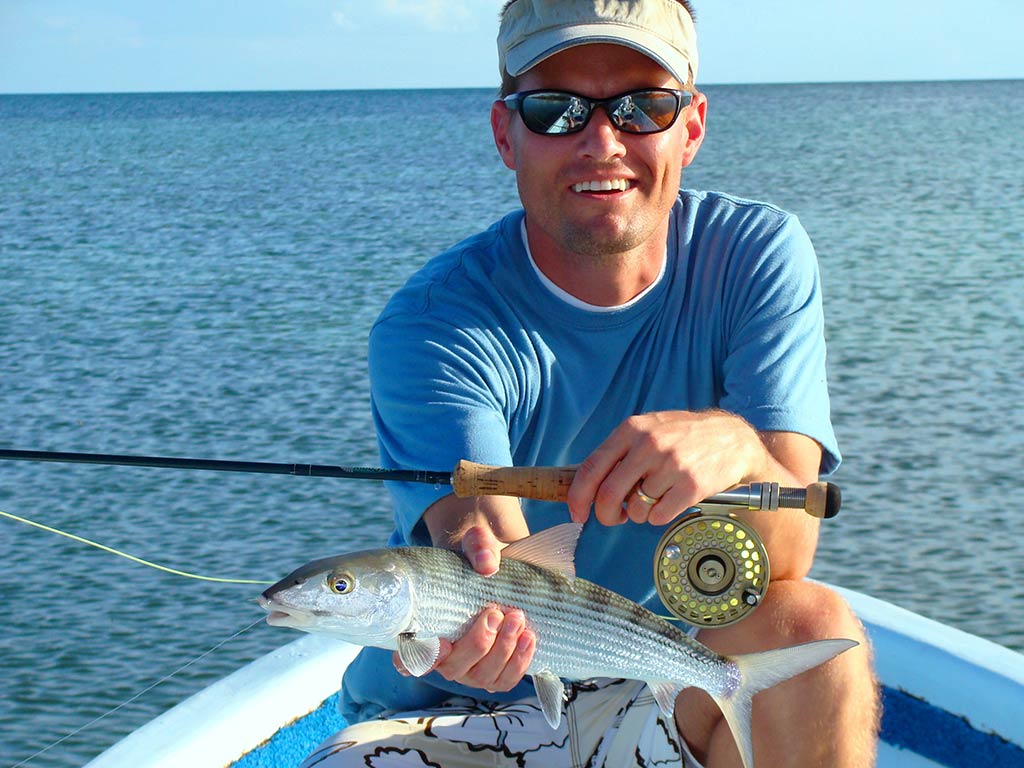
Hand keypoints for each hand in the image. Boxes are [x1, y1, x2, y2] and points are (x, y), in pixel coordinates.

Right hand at [393, 522, 535, 691]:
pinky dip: (519, 661)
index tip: (442, 643)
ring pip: (483, 676)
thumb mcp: (476, 544)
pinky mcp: (496, 674)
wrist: (504, 572)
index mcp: (426, 629)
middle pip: (454, 668)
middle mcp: (445, 658)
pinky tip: (528, 636)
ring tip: (517, 619)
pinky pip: (506, 680)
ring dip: (503, 649)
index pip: (410, 656)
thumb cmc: (478, 561)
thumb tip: (486, 563)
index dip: (422, 658)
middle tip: (497, 613)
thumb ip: (477, 547)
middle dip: (479, 642)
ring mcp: (471, 670)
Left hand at [566, 410, 766, 526]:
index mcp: (631, 430)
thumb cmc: (683, 438)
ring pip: (636, 509)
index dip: (578, 496)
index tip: (576, 514)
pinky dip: (660, 516)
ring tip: (657, 497)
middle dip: (606, 515)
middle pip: (609, 494)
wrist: (733, 439)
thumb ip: (619, 452)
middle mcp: (649, 444)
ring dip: (641, 513)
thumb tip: (587, 486)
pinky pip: (659, 516)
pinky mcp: (691, 485)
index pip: (592, 467)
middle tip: (614, 519)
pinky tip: (671, 501)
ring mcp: (671, 465)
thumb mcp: (648, 430)